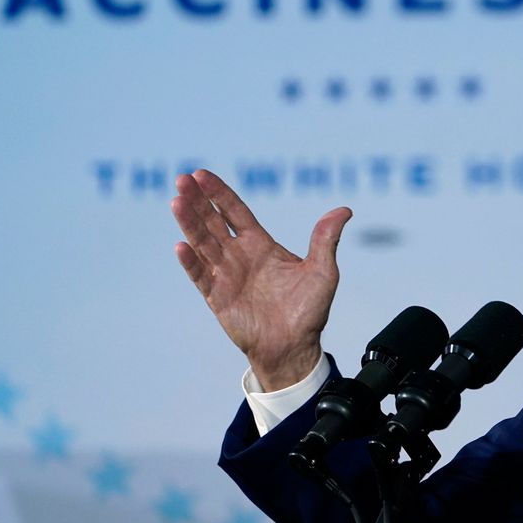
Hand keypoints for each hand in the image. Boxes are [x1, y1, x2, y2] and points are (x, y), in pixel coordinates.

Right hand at [171, 169, 352, 390]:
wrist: (294, 347)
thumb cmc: (309, 310)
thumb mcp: (323, 271)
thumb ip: (326, 239)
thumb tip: (345, 210)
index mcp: (260, 245)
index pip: (235, 212)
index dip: (219, 193)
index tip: (201, 175)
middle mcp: (239, 256)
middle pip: (213, 222)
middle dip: (198, 201)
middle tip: (182, 180)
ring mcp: (226, 276)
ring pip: (203, 244)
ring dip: (189, 224)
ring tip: (177, 202)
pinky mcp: (218, 298)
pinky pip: (201, 276)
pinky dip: (191, 262)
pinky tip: (181, 246)